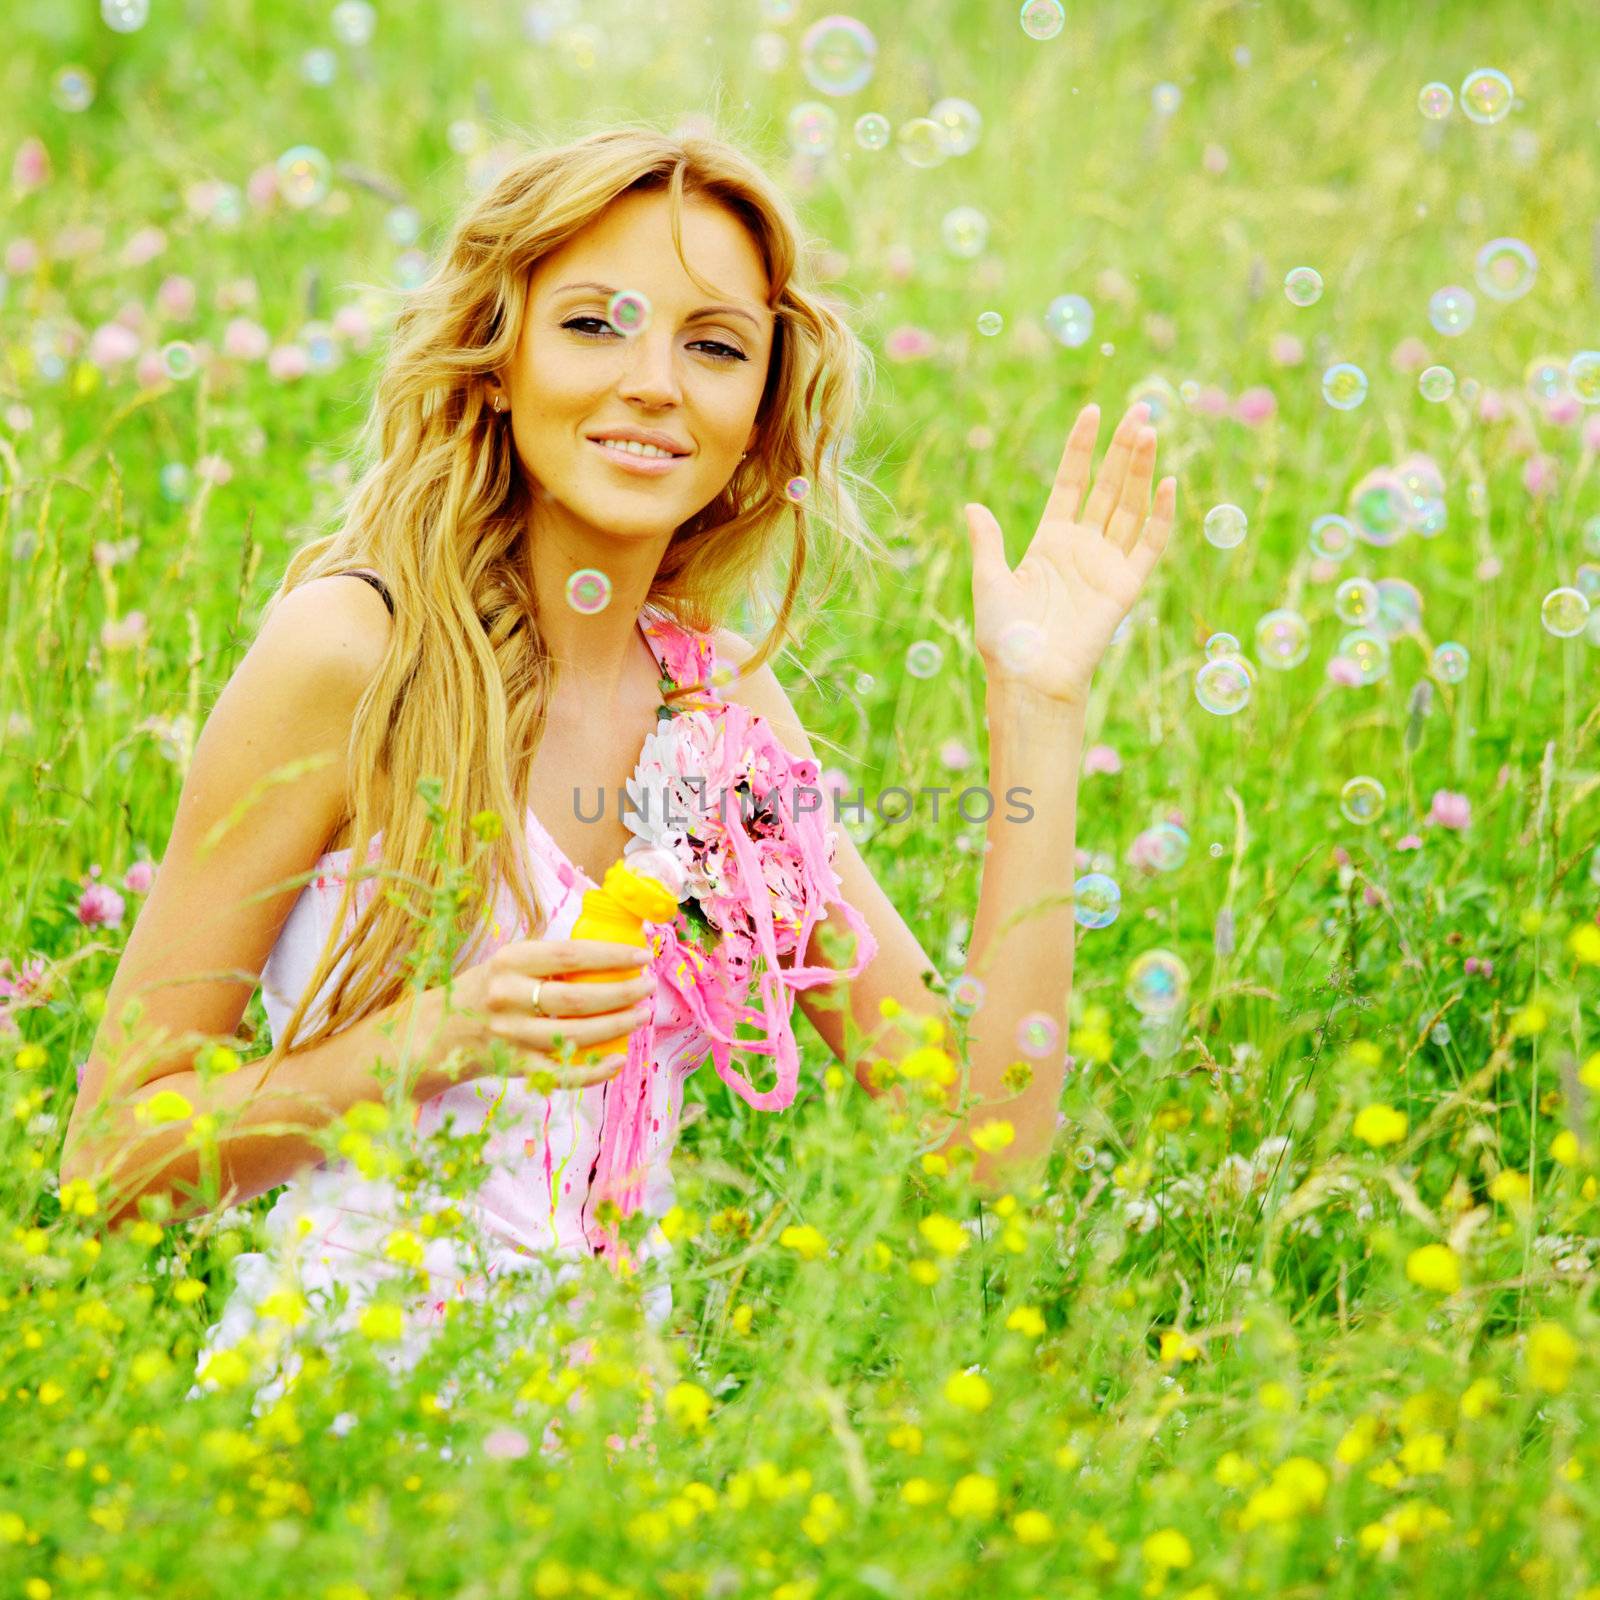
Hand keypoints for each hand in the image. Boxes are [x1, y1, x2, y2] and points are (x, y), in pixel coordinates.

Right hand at [455, 939, 655, 1088]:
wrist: (435, 1032)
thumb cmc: (484, 990)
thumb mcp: (508, 963)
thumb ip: (548, 960)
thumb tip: (609, 954)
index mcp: (509, 962)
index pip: (570, 955)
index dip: (611, 956)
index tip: (641, 956)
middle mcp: (508, 997)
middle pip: (578, 998)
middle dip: (622, 993)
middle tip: (648, 987)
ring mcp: (511, 1035)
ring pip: (575, 1034)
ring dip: (617, 1026)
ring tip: (641, 1015)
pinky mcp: (514, 1066)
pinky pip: (561, 1073)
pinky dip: (593, 1071)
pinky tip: (617, 1060)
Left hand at [964, 401, 1176, 706]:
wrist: (1028, 678)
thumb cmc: (1005, 639)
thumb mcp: (989, 582)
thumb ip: (987, 543)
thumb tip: (972, 507)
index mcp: (1049, 542)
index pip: (1071, 483)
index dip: (1081, 449)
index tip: (1092, 411)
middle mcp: (1082, 548)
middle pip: (1108, 487)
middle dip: (1122, 448)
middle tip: (1140, 408)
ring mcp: (1106, 565)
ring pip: (1131, 507)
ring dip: (1142, 470)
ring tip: (1150, 430)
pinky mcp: (1125, 586)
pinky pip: (1149, 545)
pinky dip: (1161, 516)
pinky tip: (1168, 483)